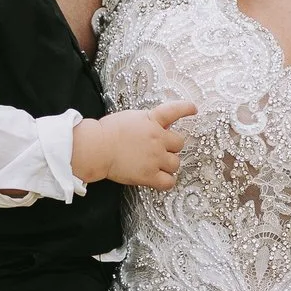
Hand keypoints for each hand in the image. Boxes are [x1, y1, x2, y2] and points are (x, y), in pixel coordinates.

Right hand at [72, 103, 197, 189]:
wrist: (96, 147)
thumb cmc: (107, 132)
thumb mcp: (130, 118)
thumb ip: (146, 122)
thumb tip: (156, 128)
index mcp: (152, 120)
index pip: (174, 110)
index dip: (186, 109)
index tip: (193, 109)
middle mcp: (158, 138)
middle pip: (179, 144)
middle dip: (171, 147)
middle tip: (159, 150)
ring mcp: (155, 157)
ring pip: (176, 164)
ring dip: (168, 165)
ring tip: (156, 165)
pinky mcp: (149, 175)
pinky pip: (169, 182)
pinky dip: (166, 181)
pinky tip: (159, 179)